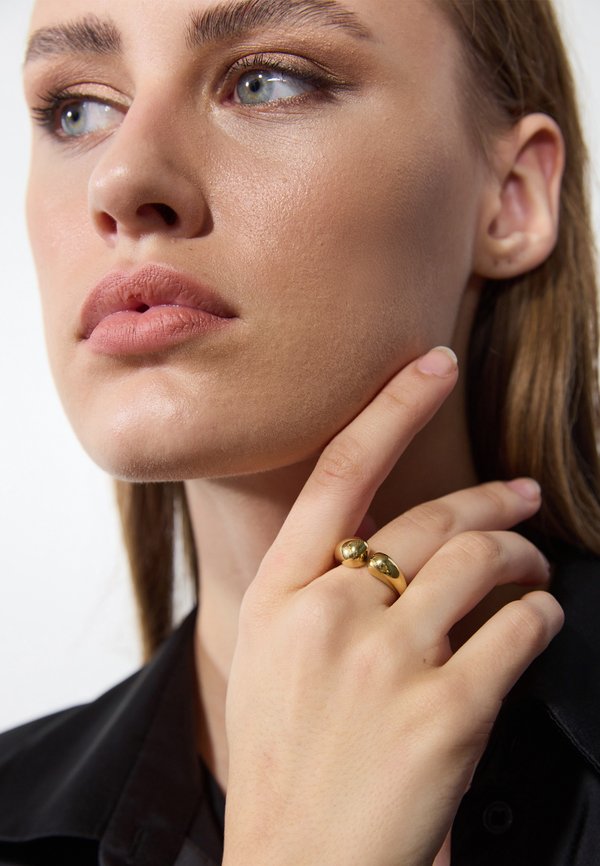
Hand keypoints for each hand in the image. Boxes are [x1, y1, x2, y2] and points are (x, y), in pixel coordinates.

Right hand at [222, 347, 563, 865]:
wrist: (299, 865)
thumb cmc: (284, 758)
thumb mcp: (269, 656)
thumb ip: (313, 590)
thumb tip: (377, 543)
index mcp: (281, 593)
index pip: (341, 474)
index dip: (391, 409)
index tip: (431, 364)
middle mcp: (332, 612)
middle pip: (433, 520)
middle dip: (493, 500)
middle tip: (522, 496)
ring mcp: (388, 660)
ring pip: (484, 564)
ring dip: (524, 556)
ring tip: (535, 569)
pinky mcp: (446, 711)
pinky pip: (517, 631)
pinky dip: (541, 618)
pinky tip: (539, 623)